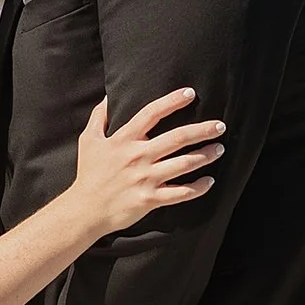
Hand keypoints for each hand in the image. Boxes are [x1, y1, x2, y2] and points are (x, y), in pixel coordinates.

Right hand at [72, 89, 223, 238]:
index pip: (151, 113)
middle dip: (202, 130)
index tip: (190, 93)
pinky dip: (198, 188)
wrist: (84, 210)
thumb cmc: (88, 174)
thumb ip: (99, 116)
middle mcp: (137, 156)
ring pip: (183, 164)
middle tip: (220, 125)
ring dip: (205, 156)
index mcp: (124, 140)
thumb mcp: (88, 140)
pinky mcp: (150, 199)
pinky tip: (209, 181)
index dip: (172, 101)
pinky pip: (180, 193)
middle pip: (177, 138)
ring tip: (220, 149)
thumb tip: (109, 96)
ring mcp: (145, 178)